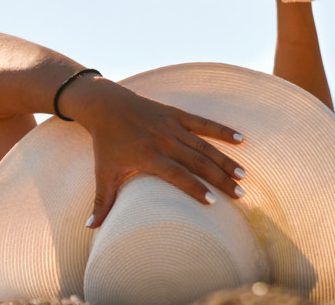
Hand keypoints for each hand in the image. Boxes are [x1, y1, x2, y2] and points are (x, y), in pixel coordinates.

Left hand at [59, 77, 245, 227]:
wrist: (106, 105)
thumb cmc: (105, 142)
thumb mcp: (103, 173)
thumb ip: (102, 202)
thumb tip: (91, 229)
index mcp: (148, 155)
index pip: (176, 174)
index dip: (195, 188)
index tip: (213, 202)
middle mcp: (163, 140)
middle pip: (197, 161)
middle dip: (220, 178)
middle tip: (240, 194)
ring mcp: (171, 126)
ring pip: (204, 145)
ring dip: (225, 160)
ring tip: (243, 174)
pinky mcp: (176, 114)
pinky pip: (203, 123)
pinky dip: (222, 131)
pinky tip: (241, 140)